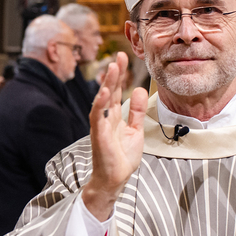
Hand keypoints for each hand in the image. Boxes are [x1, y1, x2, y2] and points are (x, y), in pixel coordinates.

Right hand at [82, 52, 147, 221]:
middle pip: (108, 91)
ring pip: (102, 101)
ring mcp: (101, 127)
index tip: (123, 58)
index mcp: (114, 117)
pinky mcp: (99, 137)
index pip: (116, 91)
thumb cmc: (122, 157)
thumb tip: (138, 90)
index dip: (119, 75)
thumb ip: (135, 112)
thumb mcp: (135, 130)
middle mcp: (105, 119)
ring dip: (106, 84)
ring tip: (112, 68)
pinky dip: (99, 105)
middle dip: (114, 74)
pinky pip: (97, 118)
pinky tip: (103, 92)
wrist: (115, 179)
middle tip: (119, 56)